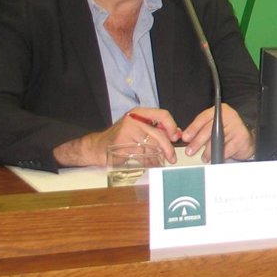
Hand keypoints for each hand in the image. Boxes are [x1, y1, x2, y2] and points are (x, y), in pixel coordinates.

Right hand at [52, 108, 179, 167]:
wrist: (98, 147)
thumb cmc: (122, 137)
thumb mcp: (139, 128)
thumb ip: (157, 129)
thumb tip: (178, 134)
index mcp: (139, 113)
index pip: (163, 115)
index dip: (172, 126)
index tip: (175, 137)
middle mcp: (133, 120)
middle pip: (158, 134)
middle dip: (168, 148)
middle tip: (172, 157)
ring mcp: (127, 132)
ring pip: (151, 146)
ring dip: (158, 157)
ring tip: (161, 161)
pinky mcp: (123, 145)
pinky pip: (142, 155)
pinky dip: (149, 162)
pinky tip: (151, 164)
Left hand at [181, 104, 254, 160]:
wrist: (245, 140)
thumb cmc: (227, 132)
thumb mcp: (213, 126)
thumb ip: (200, 129)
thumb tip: (185, 136)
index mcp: (220, 110)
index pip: (203, 118)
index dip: (193, 128)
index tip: (185, 137)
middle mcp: (229, 116)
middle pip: (209, 129)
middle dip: (197, 142)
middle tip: (190, 150)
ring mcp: (236, 126)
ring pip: (217, 141)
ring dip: (208, 151)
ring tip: (204, 156)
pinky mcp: (241, 138)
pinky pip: (226, 149)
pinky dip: (219, 155)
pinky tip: (215, 157)